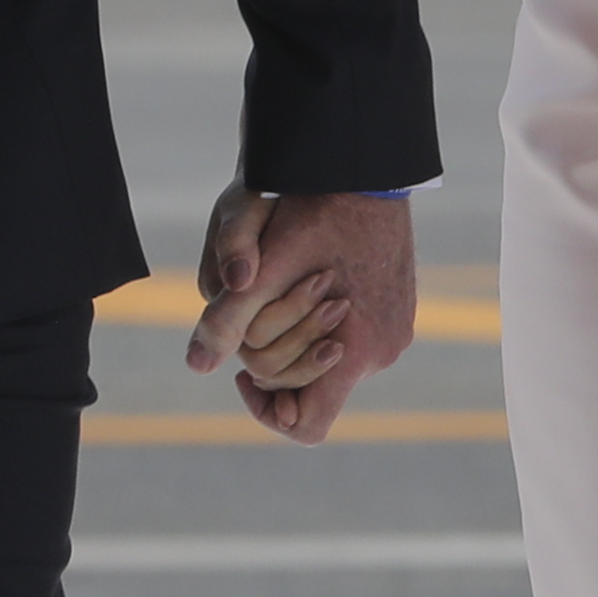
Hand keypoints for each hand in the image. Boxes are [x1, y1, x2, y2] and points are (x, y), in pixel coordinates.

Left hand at [187, 186, 416, 438]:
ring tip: (282, 294)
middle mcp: (382, 352)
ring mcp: (396, 332)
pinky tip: (310, 282)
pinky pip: (358, 340)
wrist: (367, 169)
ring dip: (300, 340)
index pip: (306, 426)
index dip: (266, 411)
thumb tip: (196, 365)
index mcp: (353, 351)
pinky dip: (326, 326)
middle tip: (255, 318)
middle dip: (277, 362)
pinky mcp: (402, 313)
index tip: (243, 373)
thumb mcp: (262, 271)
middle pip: (315, 391)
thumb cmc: (314, 213)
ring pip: (335, 363)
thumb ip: (228, 322)